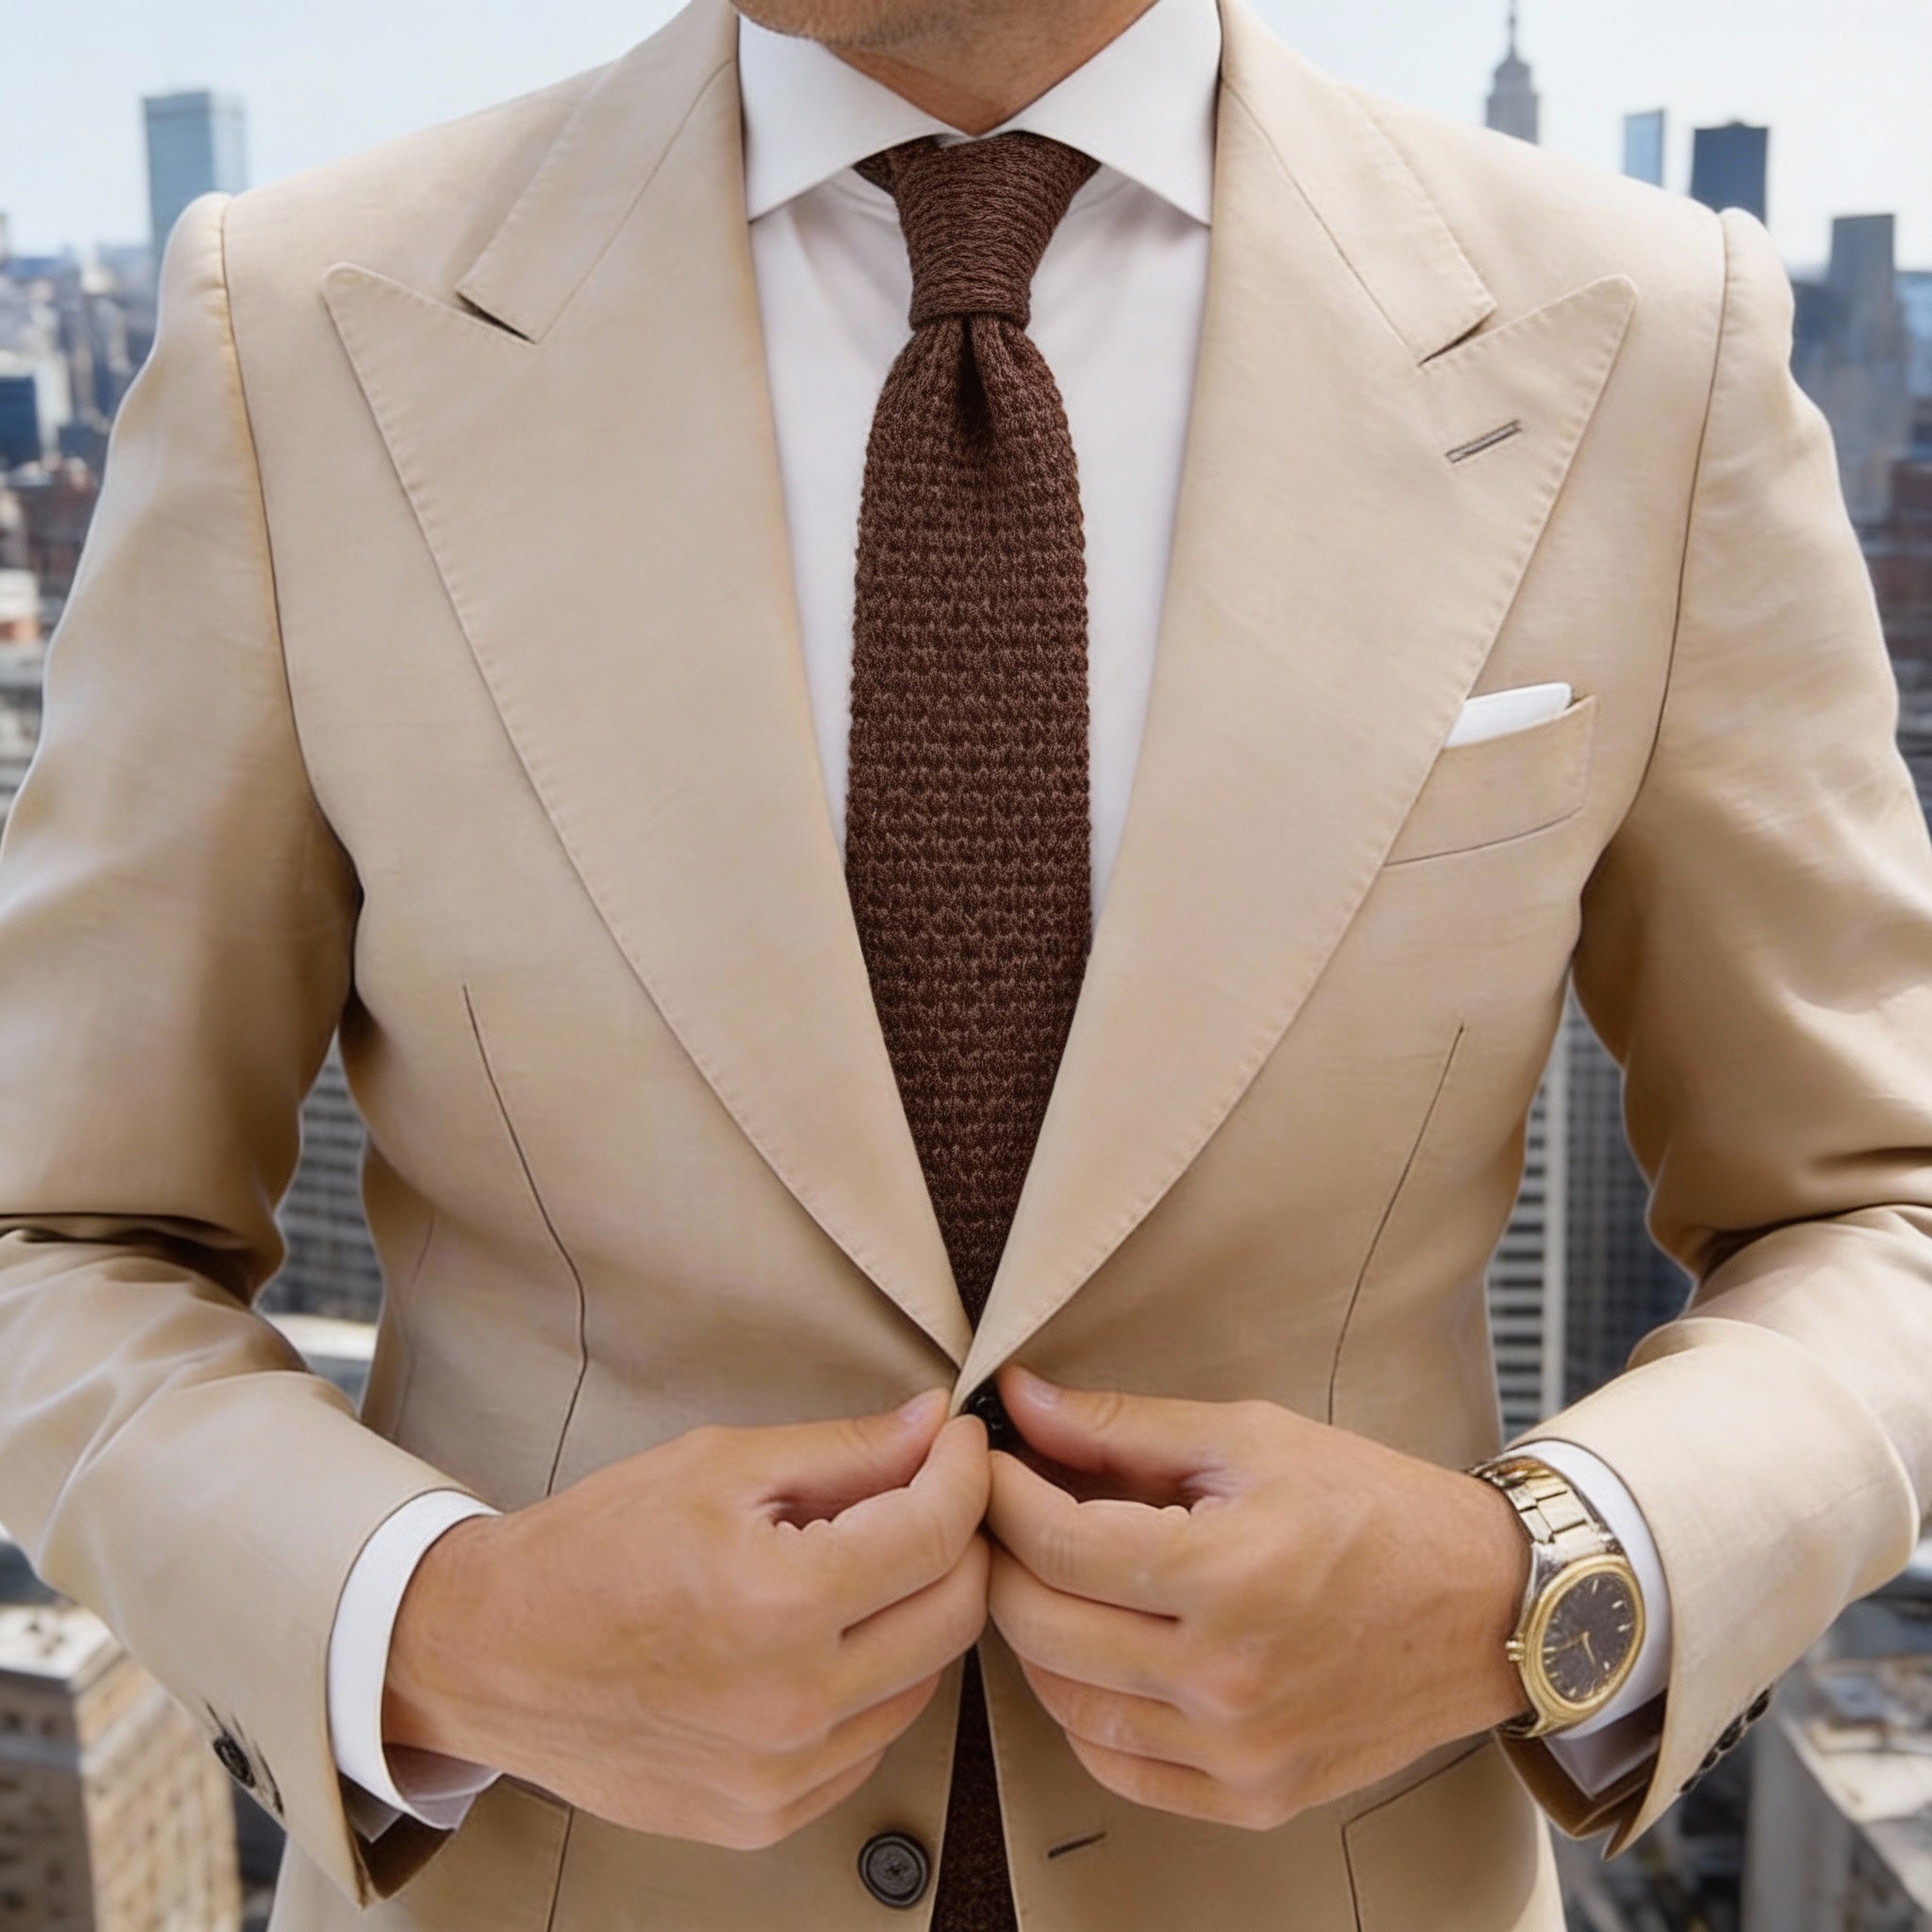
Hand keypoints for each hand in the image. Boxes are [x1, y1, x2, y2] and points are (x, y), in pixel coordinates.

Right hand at [384, 1392, 990, 1848]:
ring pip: (925, 1682)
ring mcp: (780, 1775)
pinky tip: (824, 1638)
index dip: (964, 1472)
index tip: (959, 1443)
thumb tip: (932, 1427)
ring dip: (917, 1613)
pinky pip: (871, 1742)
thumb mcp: (718, 1466)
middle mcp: (791, 1703)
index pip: (936, 1533)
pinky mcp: (765, 1817)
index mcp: (779, 1602)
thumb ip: (844, 1450)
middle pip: (955, 1614)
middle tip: (929, 1493)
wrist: (490, 1655)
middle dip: (960, 1539)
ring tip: (862, 1564)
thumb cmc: (592, 1550)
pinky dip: (872, 1683)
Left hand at [985, 1368, 1528, 1830]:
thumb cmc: (1373, 1507)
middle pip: (1043, 1627)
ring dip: (1034, 1635)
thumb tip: (1021, 1401)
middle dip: (1002, 1559)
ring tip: (1049, 1576)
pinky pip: (1118, 1767)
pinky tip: (1095, 1653)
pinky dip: (1083, 1711)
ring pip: (1065, 1704)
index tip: (990, 1462)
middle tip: (1004, 1514)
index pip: (1057, 1545)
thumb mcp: (1249, 1438)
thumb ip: (1123, 1427)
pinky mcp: (1252, 1797)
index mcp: (1229, 1575)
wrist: (1484, 1605)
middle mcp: (1227, 1679)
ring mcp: (1238, 1752)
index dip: (1002, 1495)